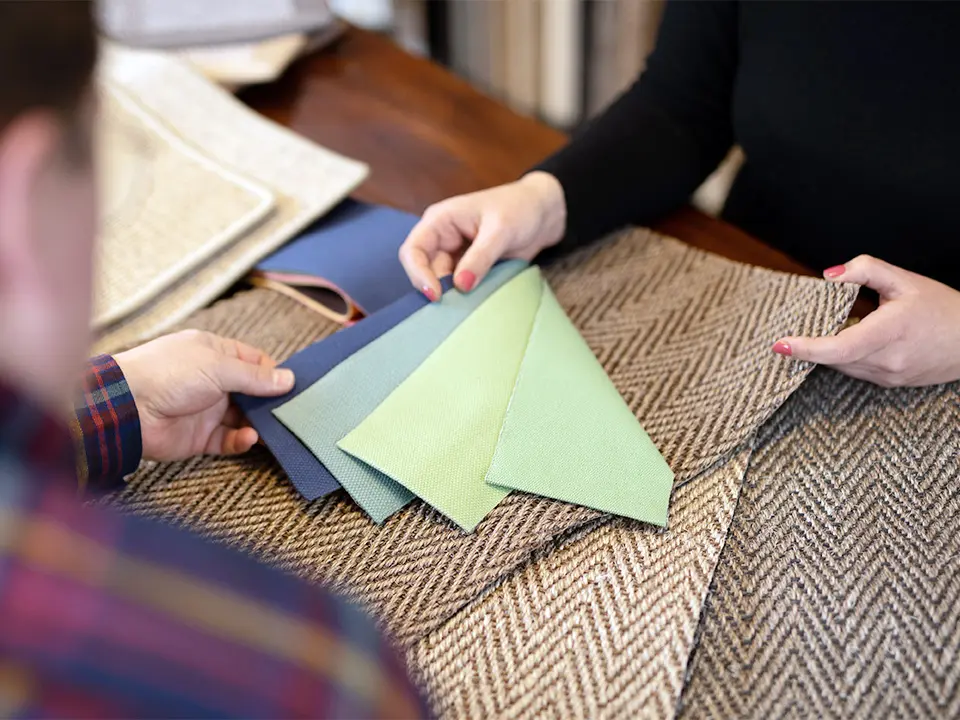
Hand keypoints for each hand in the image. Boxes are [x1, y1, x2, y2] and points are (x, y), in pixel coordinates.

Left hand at [114, 330, 294, 460]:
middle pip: (252, 393)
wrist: (127, 408)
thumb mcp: (218, 366)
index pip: (253, 362)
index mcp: (214, 354)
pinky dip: (242, 440)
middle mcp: (212, 381)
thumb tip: (288, 379)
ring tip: (275, 429)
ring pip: (243, 418)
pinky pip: (229, 440)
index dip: (273, 373)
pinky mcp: (200, 437)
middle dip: (271, 402)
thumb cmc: (168, 374)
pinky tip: (250, 438)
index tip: (294, 386)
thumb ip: (255, 376)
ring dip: (259, 423)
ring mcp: (206, 409)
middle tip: (293, 411)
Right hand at [399, 171, 566, 298]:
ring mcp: (455, 255)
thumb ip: (481, 257)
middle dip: (437, 290)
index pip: (413, 251)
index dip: (418, 274)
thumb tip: (461, 286)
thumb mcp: (501, 230)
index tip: (436, 295)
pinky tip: (477, 305)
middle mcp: (442, 239)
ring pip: (442, 283)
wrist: (544, 213)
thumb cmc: (520, 209)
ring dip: (452, 297)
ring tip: (469, 308)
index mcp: (440, 221)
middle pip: (424, 271)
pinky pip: (459, 288)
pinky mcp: (469, 269)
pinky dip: (466, 298)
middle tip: (456, 308)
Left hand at [773, 255, 959, 386]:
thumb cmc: (941, 308)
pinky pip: (855, 370)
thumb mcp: (904, 280)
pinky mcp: (889, 383)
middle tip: (790, 332)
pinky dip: (844, 356)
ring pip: (842, 366)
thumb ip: (865, 269)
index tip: (780, 344)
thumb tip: (830, 275)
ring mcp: (888, 376)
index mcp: (890, 332)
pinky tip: (849, 340)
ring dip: (827, 351)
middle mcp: (887, 360)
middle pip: (833, 357)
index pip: (839, 347)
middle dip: (810, 345)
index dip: (807, 348)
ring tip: (822, 331)